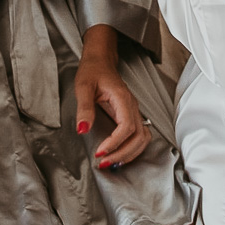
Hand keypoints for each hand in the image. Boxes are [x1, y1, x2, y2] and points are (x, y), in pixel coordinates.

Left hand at [73, 26, 150, 169]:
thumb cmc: (93, 71)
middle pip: (138, 136)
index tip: (100, 152)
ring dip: (130, 154)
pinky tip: (119, 155)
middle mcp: (132, 106)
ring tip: (112, 163)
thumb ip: (84, 109)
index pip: (126, 127)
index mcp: (122, 98)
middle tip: (104, 163)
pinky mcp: (131, 116)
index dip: (115, 143)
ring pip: (142, 138)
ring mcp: (134, 111)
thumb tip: (82, 130)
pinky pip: (139, 136)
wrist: (100, 61)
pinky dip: (132, 149)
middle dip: (122, 154)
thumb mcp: (83, 87)